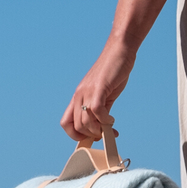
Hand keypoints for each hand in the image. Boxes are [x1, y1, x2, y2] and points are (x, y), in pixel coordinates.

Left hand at [58, 0, 180, 145]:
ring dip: (98, 130)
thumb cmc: (114, 70)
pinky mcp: (99, 88)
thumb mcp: (105, 93)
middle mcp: (79, 95)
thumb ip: (101, 108)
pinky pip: (97, 111)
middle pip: (76, 126)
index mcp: (78, 97)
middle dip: (91, 135)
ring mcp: (87, 91)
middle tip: (104, 134)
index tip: (91, 137)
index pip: (65, 123)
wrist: (120, 50)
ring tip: (109, 128)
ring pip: (86, 122)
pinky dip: (105, 121)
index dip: (75, 135)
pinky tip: (112, 120)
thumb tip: (103, 126)